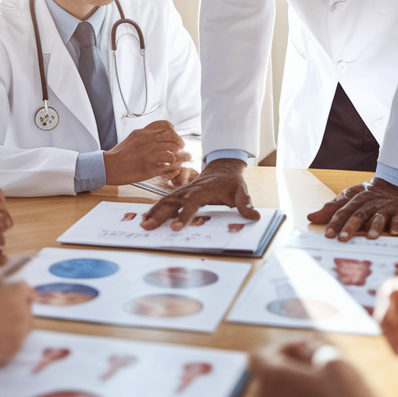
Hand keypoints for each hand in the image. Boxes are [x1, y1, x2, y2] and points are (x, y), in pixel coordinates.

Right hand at [0, 279, 33, 376]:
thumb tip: (1, 284)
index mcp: (13, 294)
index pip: (25, 287)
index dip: (16, 287)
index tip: (11, 291)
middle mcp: (20, 315)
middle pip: (26, 307)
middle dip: (17, 304)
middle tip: (2, 306)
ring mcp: (17, 337)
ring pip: (23, 326)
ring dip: (14, 321)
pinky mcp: (10, 354)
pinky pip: (15, 342)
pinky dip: (8, 338)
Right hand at [104, 120, 186, 184]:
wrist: (109, 167)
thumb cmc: (119, 154)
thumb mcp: (132, 138)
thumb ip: (145, 135)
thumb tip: (157, 135)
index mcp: (143, 132)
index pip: (166, 126)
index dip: (174, 132)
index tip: (174, 137)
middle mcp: (149, 141)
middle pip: (173, 137)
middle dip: (179, 143)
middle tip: (180, 148)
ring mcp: (151, 154)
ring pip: (174, 151)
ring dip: (179, 155)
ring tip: (180, 159)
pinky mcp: (151, 167)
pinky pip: (170, 165)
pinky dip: (174, 166)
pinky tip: (173, 168)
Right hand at [140, 158, 259, 230]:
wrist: (223, 168)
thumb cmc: (231, 181)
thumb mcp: (241, 191)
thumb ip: (245, 204)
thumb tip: (254, 216)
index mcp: (203, 191)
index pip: (191, 204)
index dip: (183, 216)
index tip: (175, 228)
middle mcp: (190, 190)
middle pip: (172, 202)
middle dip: (159, 215)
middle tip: (147, 227)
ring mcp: (183, 191)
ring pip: (165, 201)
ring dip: (153, 212)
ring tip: (143, 224)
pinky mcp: (180, 194)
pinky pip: (165, 201)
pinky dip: (155, 209)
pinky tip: (146, 218)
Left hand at [251, 341, 383, 396]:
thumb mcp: (335, 363)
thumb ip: (313, 349)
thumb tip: (306, 349)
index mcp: (271, 379)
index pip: (260, 355)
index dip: (283, 347)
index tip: (305, 350)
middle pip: (268, 378)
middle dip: (290, 369)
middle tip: (317, 368)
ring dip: (293, 391)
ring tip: (322, 393)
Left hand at [306, 178, 397, 239]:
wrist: (394, 182)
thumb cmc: (367, 195)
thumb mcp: (348, 197)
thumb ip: (331, 209)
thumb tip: (310, 217)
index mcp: (356, 200)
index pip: (343, 212)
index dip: (335, 222)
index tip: (328, 235)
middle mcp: (370, 204)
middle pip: (359, 215)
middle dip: (351, 226)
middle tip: (343, 238)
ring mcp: (386, 208)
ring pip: (379, 217)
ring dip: (375, 226)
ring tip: (371, 236)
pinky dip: (397, 224)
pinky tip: (394, 231)